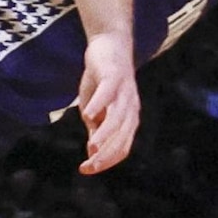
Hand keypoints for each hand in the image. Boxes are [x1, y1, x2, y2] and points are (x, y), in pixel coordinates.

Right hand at [74, 31, 136, 173]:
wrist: (109, 47)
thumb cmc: (102, 82)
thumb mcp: (96, 110)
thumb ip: (97, 129)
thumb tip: (93, 152)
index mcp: (127, 118)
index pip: (122, 146)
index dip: (107, 160)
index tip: (87, 170)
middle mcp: (130, 107)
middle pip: (123, 135)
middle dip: (107, 153)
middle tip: (90, 166)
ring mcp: (124, 92)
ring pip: (118, 117)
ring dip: (106, 134)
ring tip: (93, 148)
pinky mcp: (114, 76)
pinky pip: (108, 93)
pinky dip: (100, 104)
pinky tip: (88, 114)